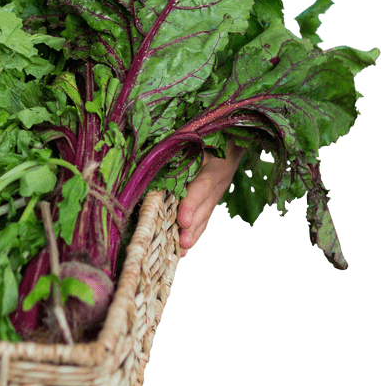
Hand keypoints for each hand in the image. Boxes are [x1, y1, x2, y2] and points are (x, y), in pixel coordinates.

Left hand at [177, 139, 243, 257]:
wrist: (233, 138)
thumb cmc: (208, 135)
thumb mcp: (197, 136)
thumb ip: (179, 146)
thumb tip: (152, 155)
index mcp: (215, 165)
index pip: (202, 187)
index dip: (191, 204)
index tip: (182, 219)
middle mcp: (219, 182)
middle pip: (204, 207)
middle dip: (191, 226)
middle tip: (180, 242)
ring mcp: (217, 193)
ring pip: (205, 216)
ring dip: (193, 234)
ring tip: (181, 250)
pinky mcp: (213, 201)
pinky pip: (205, 219)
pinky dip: (195, 233)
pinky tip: (184, 249)